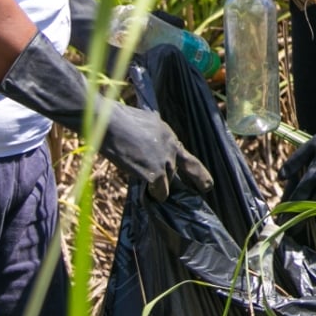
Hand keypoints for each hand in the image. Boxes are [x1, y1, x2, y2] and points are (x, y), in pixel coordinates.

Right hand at [91, 102, 213, 201]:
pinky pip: (160, 191)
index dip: (197, 172)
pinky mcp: (155, 172)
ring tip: (149, 186)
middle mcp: (171, 146)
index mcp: (167, 133)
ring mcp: (165, 159)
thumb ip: (149, 136)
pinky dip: (156, 194)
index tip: (207, 185)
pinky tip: (151, 194)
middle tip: (199, 189)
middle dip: (172, 178)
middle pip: (176, 169)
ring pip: (168, 181)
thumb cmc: (116, 121)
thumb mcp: (141, 123)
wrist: (109, 123)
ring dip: (160, 187)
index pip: (184, 155)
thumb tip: (145, 145)